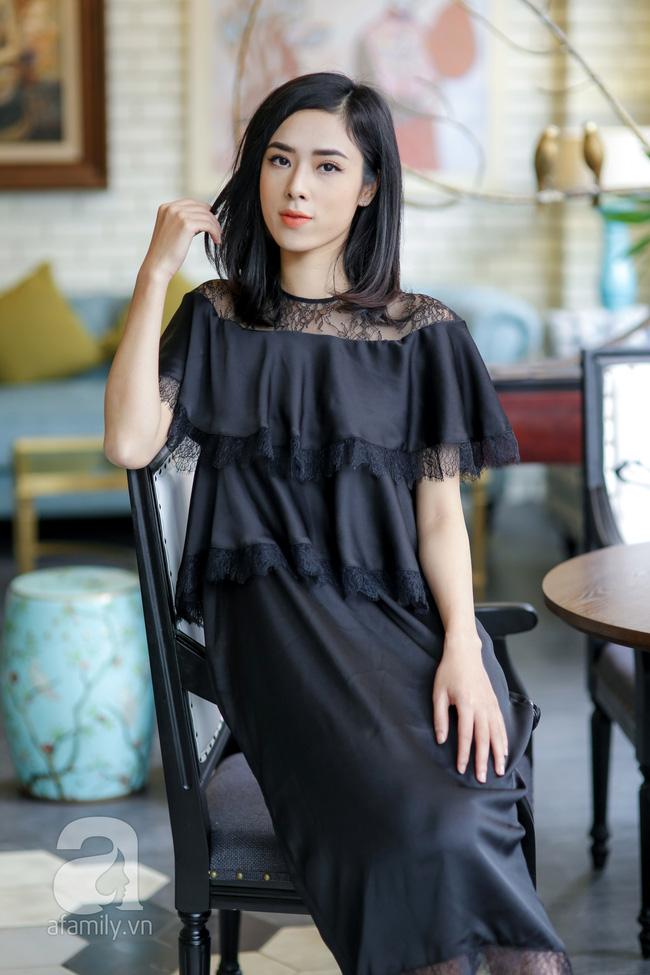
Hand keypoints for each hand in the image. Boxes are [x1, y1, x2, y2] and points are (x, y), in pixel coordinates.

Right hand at [140, 198, 222, 283]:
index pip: (192, 203)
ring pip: (207, 216)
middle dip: (212, 219)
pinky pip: (208, 225)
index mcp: (166, 207)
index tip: (212, 222)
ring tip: (217, 237)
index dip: (204, 211)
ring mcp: (179, 214)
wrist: (157, 266)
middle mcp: (172, 208)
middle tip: (218, 231)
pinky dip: (215, 232)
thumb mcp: (172, 230)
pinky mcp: (187, 224)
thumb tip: (205, 217)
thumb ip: (184, 221)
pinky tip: (217, 241)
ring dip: (215, 227)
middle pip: (201, 208)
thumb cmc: (166, 253)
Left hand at [432, 637, 508, 781]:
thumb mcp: (438, 693)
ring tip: (500, 770)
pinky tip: (504, 751)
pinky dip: (504, 739)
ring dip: (498, 753)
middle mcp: (481, 706)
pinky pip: (501, 724)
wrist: (465, 652)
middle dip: (484, 760)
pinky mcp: (495, 702)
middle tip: (483, 778)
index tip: (462, 769)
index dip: (464, 754)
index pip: (466, 735)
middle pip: (484, 738)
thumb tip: (442, 740)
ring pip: (497, 733)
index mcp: (466, 704)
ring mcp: (490, 704)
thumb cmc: (448, 672)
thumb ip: (440, 718)